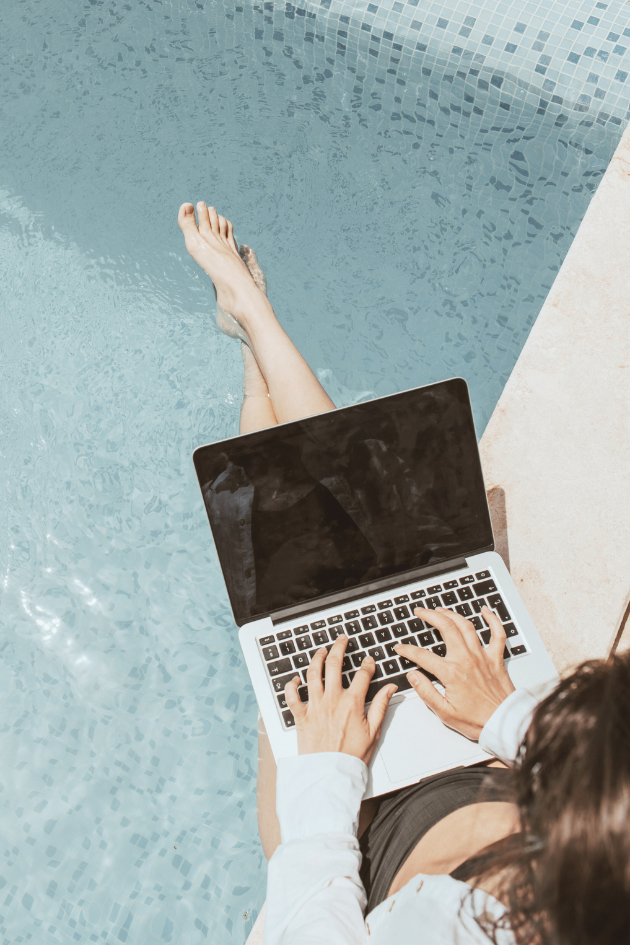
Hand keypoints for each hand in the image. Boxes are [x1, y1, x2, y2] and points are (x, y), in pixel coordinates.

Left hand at [284, 635, 397, 763]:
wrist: (331, 774)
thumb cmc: (352, 756)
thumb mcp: (374, 731)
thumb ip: (382, 706)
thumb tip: (391, 688)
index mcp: (352, 703)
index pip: (362, 674)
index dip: (367, 664)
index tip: (368, 661)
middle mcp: (332, 700)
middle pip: (334, 665)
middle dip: (339, 648)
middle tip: (342, 640)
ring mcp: (315, 706)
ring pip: (312, 673)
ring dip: (316, 658)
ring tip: (321, 650)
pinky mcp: (301, 716)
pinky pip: (292, 696)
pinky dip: (291, 685)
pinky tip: (295, 679)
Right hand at [394, 606, 514, 739]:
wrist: (504, 723)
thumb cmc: (477, 721)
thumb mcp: (445, 712)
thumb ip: (426, 692)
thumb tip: (413, 676)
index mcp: (451, 673)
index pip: (422, 655)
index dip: (408, 650)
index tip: (400, 648)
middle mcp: (466, 659)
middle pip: (446, 628)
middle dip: (430, 615)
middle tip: (420, 611)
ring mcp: (482, 656)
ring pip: (466, 626)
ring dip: (452, 614)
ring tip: (441, 609)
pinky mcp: (496, 658)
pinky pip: (497, 634)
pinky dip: (493, 620)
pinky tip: (486, 611)